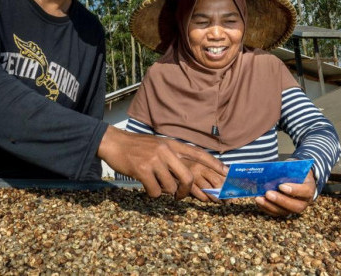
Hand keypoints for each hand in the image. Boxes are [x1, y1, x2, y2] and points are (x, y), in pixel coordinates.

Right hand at [97, 126, 226, 198]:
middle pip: (187, 176)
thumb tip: (185, 175)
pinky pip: (155, 191)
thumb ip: (172, 156)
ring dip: (164, 192)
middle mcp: (166, 150)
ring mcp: (154, 160)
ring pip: (170, 187)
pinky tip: (145, 185)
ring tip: (155, 184)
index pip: (198, 153)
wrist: (114, 143)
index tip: (226, 172)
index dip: (213, 163)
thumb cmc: (137, 147)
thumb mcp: (158, 145)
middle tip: (180, 196)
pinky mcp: (143, 169)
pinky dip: (152, 193)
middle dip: (186, 191)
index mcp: (172, 144)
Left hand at [255, 170, 316, 216]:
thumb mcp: (295, 167)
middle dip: (280, 200)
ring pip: (284, 212)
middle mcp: (304, 202)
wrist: (298, 177)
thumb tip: (273, 170)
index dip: (293, 190)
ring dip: (270, 206)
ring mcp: (294, 208)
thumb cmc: (296, 170)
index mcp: (309, 188)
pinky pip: (276, 213)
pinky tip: (259, 201)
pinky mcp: (285, 211)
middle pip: (295, 206)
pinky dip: (266, 208)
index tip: (281, 186)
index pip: (305, 192)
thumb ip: (288, 169)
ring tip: (259, 198)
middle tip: (268, 193)